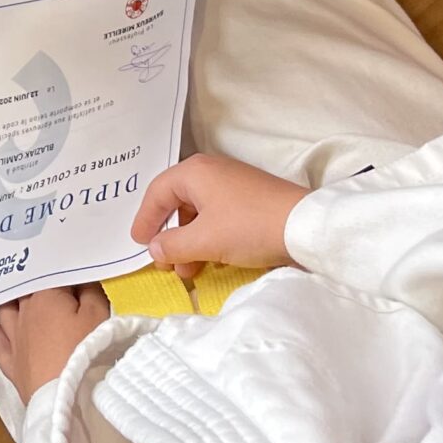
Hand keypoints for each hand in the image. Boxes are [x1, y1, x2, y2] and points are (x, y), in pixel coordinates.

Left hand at [0, 284, 110, 402]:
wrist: (66, 396)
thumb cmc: (85, 350)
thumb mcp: (99, 315)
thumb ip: (90, 291)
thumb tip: (80, 279)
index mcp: (45, 295)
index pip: (52, 274)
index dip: (64, 275)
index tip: (73, 275)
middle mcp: (23, 312)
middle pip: (26, 291)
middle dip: (37, 285)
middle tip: (48, 283)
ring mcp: (14, 339)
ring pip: (6, 312)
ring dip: (13, 304)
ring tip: (22, 301)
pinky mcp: (11, 364)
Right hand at [131, 155, 309, 276]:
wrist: (304, 227)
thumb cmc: (248, 227)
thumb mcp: (205, 241)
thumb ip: (172, 245)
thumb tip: (154, 247)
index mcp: (195, 172)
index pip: (158, 192)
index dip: (145, 218)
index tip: (138, 243)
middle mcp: (211, 171)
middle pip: (178, 202)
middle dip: (170, 236)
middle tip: (165, 262)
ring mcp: (233, 183)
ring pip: (199, 212)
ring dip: (190, 241)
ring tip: (190, 270)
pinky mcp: (250, 198)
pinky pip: (218, 215)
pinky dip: (209, 237)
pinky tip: (213, 260)